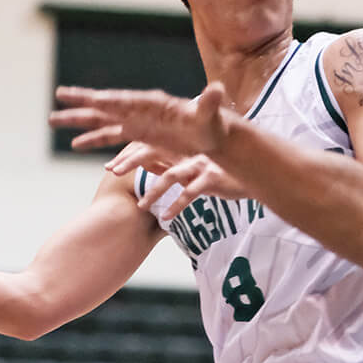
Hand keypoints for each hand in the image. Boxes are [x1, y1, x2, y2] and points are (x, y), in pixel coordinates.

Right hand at [51, 79, 231, 163]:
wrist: (213, 135)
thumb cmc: (212, 126)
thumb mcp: (210, 116)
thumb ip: (209, 104)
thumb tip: (218, 89)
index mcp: (152, 104)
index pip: (122, 100)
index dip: (102, 99)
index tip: (82, 96)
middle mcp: (139, 110)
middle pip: (104, 107)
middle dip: (80, 106)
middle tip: (55, 102)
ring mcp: (136, 122)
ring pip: (102, 121)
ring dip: (79, 122)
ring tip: (53, 121)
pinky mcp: (137, 135)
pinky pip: (111, 137)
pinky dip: (94, 140)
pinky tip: (76, 145)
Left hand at [104, 140, 248, 216]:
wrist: (252, 175)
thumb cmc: (217, 172)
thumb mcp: (188, 167)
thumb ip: (166, 163)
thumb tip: (143, 162)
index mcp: (180, 147)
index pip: (148, 144)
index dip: (128, 154)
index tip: (110, 167)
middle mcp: (187, 151)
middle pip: (153, 151)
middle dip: (131, 162)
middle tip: (113, 173)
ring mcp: (200, 164)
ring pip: (170, 175)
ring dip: (153, 190)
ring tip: (141, 206)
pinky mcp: (212, 179)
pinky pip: (190, 192)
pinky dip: (177, 205)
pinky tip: (166, 217)